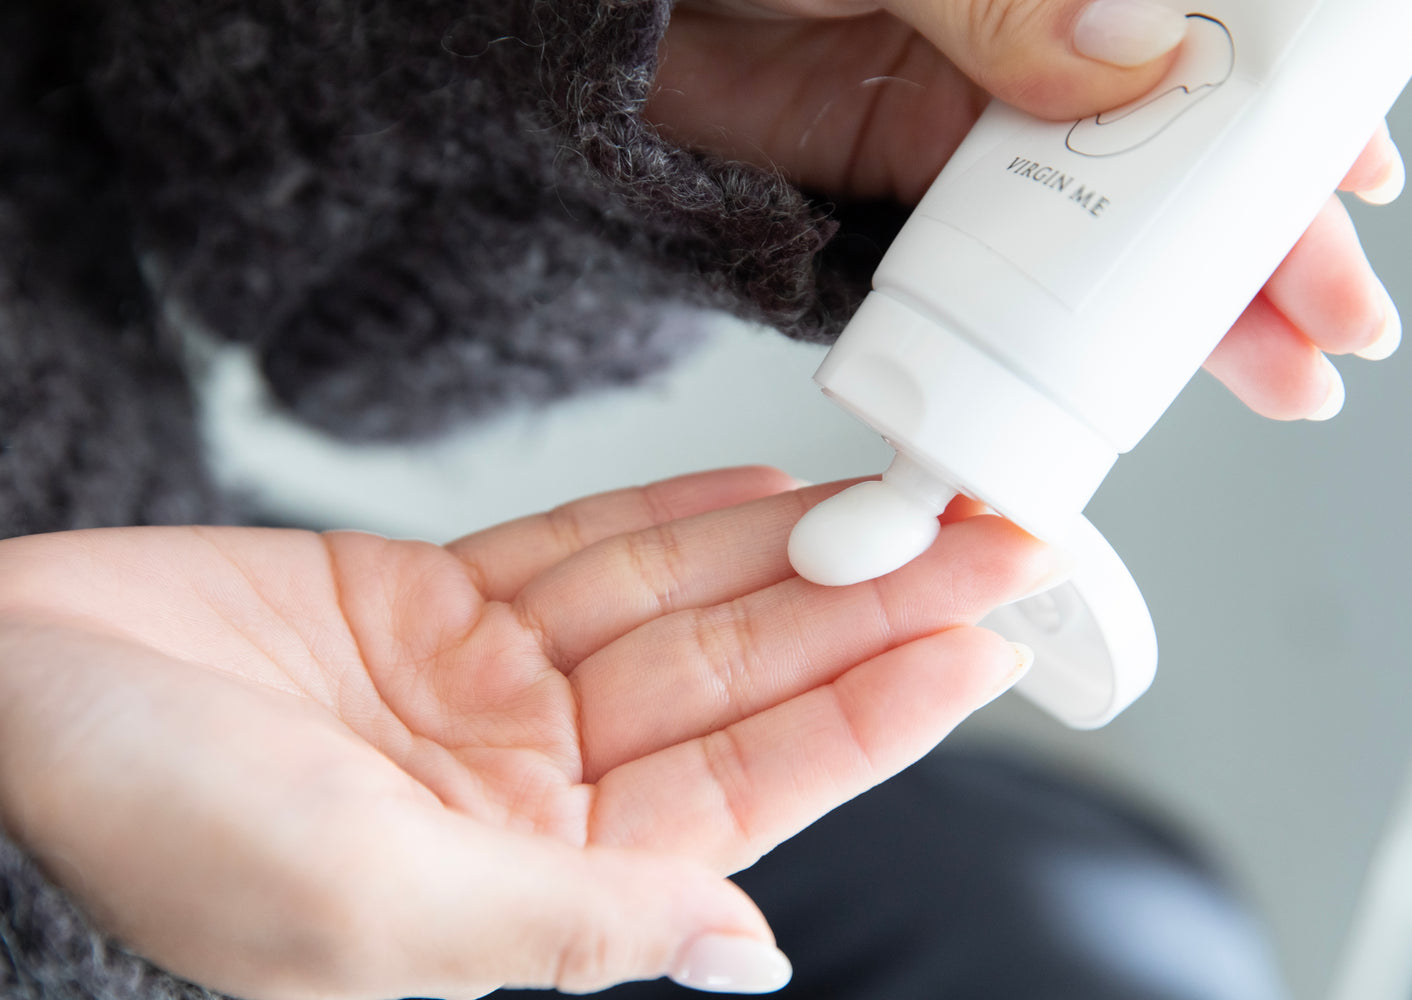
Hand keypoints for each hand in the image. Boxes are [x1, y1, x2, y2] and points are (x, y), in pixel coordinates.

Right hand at [0, 468, 1057, 999]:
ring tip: (907, 502)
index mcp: (531, 883)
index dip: (869, 715)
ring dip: (790, 555)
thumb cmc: (140, 839)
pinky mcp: (426, 602)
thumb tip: (744, 953)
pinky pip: (579, 551)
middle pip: (736, 683)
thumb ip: (569, 926)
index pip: (747, 792)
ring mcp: (482, 689)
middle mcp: (526, 788)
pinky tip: (766, 495)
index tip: (976, 642)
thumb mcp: (370, 911)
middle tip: (987, 539)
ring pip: (675, 607)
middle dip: (863, 612)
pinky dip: (671, 518)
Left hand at [646, 0, 1404, 420]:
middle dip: (1259, 242)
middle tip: (1322, 333)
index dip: (1290, 115)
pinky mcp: (904, 185)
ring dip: (1185, 303)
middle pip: (1181, 147)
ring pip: (1108, 217)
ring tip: (1267, 376)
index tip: (1351, 185)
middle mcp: (1038, 32)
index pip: (1211, 36)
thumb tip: (1133, 51)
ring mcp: (973, 118)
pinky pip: (1005, 260)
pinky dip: (1065, 317)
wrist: (602, 19)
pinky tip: (1121, 368)